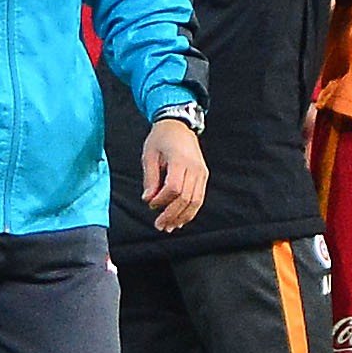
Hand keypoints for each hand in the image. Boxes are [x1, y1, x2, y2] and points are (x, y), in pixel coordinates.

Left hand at [143, 116, 209, 231]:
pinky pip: (199, 198)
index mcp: (180, 160)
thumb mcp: (149, 155)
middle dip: (172, 214)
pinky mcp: (203, 176)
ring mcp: (202, 172)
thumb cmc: (161, 138)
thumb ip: (150, 178)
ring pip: (196, 201)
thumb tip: (148, 199)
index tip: (150, 204)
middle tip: (159, 225)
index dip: (162, 200)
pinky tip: (180, 219)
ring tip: (170, 227)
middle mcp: (195, 168)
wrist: (179, 125)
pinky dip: (190, 211)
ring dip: (182, 217)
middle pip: (186, 198)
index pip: (174, 188)